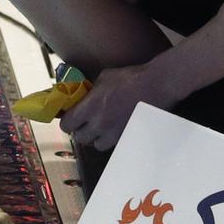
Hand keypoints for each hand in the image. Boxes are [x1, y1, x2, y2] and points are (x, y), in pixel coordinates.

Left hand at [59, 64, 175, 151]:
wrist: (156, 86)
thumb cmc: (130, 78)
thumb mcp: (104, 78)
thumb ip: (91, 91)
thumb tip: (84, 96)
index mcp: (90, 107)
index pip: (67, 125)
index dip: (67, 123)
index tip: (70, 119)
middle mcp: (99, 124)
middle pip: (80, 138)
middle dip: (81, 131)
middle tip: (86, 123)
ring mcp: (114, 133)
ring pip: (97, 145)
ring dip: (96, 138)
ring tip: (102, 128)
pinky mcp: (127, 137)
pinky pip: (113, 145)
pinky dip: (111, 139)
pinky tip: (116, 128)